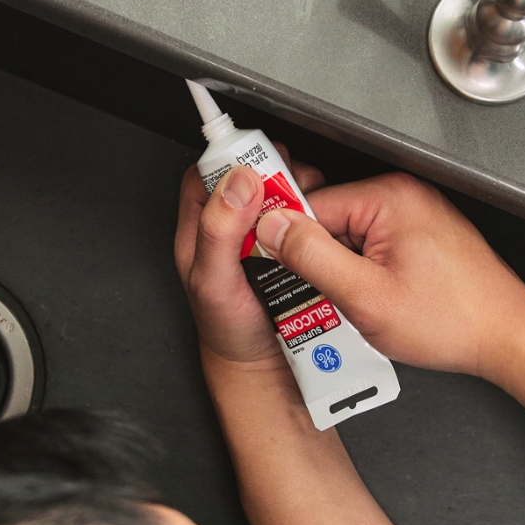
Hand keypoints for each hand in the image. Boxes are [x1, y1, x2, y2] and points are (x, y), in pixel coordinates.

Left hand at [174, 148, 325, 370]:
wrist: (262, 365)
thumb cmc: (226, 329)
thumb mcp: (212, 281)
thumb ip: (218, 232)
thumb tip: (238, 182)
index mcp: (203, 225)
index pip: (211, 171)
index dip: (234, 159)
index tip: (259, 164)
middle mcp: (233, 224)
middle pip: (255, 173)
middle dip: (278, 173)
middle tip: (293, 192)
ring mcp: (265, 233)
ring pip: (285, 191)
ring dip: (303, 193)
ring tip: (309, 216)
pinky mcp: (294, 245)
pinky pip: (308, 216)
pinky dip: (320, 215)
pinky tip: (322, 231)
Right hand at [253, 172, 524, 378]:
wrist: (508, 339)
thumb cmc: (452, 319)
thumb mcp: (365, 295)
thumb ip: (312, 256)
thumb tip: (271, 227)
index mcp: (388, 197)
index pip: (310, 206)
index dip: (287, 241)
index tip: (270, 264)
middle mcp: (402, 197)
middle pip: (328, 220)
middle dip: (316, 259)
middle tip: (318, 294)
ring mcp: (413, 216)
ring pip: (347, 238)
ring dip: (339, 270)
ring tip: (352, 302)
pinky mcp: (419, 238)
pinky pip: (370, 248)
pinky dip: (360, 274)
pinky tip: (370, 300)